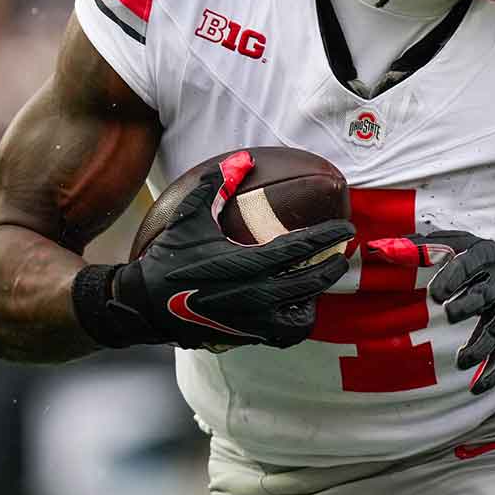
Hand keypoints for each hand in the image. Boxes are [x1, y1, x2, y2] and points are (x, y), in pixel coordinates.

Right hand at [109, 159, 352, 350]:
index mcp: (248, 263)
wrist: (148, 304)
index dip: (329, 236)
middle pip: (313, 280)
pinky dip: (300, 320)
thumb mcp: (191, 216)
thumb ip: (217, 184)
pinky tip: (300, 305)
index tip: (346, 227)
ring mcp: (255, 319)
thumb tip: (243, 159)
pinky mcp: (249, 335)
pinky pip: (289, 333)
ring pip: (305, 310)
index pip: (303, 247)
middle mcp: (257, 294)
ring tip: (322, 277)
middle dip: (333, 264)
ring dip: (318, 293)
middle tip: (342, 250)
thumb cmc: (171, 258)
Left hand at [366, 231, 494, 394]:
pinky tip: (478, 386)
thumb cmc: (489, 258)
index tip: (436, 292)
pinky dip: (494, 371)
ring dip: (482, 345)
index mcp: (489, 256)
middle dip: (470, 304)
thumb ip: (425, 247)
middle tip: (450, 315)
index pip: (471, 262)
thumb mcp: (463, 243)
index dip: (455, 276)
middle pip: (487, 294)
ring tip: (462, 361)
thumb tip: (379, 249)